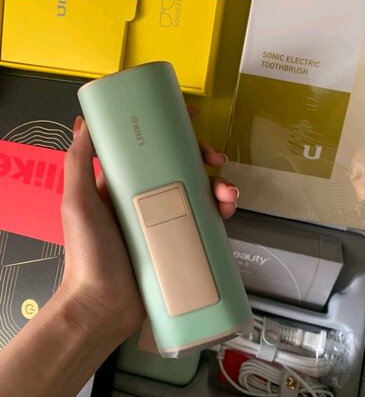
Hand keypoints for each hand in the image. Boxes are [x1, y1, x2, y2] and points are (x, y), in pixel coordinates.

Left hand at [60, 107, 238, 339]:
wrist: (103, 305)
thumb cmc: (88, 251)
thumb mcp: (77, 202)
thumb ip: (79, 162)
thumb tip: (85, 120)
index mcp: (125, 184)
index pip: (152, 150)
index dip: (173, 132)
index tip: (192, 117)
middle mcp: (147, 198)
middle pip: (182, 168)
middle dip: (204, 159)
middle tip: (218, 159)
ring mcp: (166, 220)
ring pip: (199, 193)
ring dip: (219, 186)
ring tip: (228, 193)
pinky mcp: (180, 241)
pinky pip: (205, 220)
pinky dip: (220, 212)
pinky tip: (228, 211)